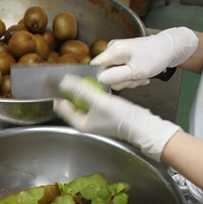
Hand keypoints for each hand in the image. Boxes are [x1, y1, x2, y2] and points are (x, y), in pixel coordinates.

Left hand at [53, 74, 180, 160]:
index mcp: (79, 123)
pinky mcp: (103, 115)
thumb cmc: (121, 117)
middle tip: (73, 78)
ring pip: (82, 102)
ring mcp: (94, 119)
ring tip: (84, 80)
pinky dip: (92, 94)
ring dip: (82, 92)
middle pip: (70, 104)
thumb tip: (64, 81)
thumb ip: (81, 90)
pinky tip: (96, 87)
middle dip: (71, 91)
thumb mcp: (99, 101)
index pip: (61, 106)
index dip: (59, 93)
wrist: (143, 125)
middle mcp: (85, 123)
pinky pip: (92, 102)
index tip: (60, 80)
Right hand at [92, 27, 197, 89]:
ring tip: (142, 76)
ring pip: (115, 74)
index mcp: (113, 51)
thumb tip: (99, 80)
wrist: (170, 48)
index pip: (95, 67)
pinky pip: (121, 71)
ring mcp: (118, 53)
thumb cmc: (156, 57)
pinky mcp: (123, 57)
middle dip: (121, 80)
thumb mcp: (136, 71)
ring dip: (128, 80)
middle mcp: (112, 50)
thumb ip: (116, 77)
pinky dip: (131, 76)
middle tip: (136, 79)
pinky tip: (142, 75)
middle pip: (106, 72)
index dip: (103, 78)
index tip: (118, 82)